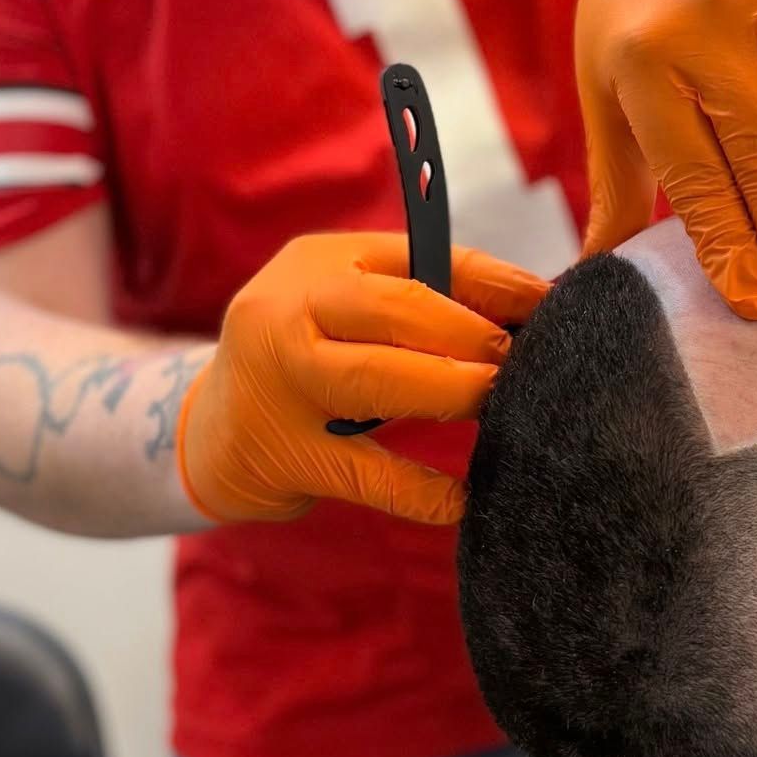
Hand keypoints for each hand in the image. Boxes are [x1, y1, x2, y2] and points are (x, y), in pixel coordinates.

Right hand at [178, 233, 546, 524]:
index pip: (420, 258)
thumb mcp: (343, 308)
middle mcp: (290, 311)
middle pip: (397, 308)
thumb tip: (528, 309)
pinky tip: (464, 499)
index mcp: (318, 263)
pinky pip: (367, 474)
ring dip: (451, 390)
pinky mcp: (285, 455)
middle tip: (525, 359)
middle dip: (473, 332)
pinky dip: (422, 489)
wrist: (208, 432)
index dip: (493, 281)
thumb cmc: (306, 359)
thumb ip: (419, 299)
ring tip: (502, 403)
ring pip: (378, 378)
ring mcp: (281, 385)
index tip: (548, 303)